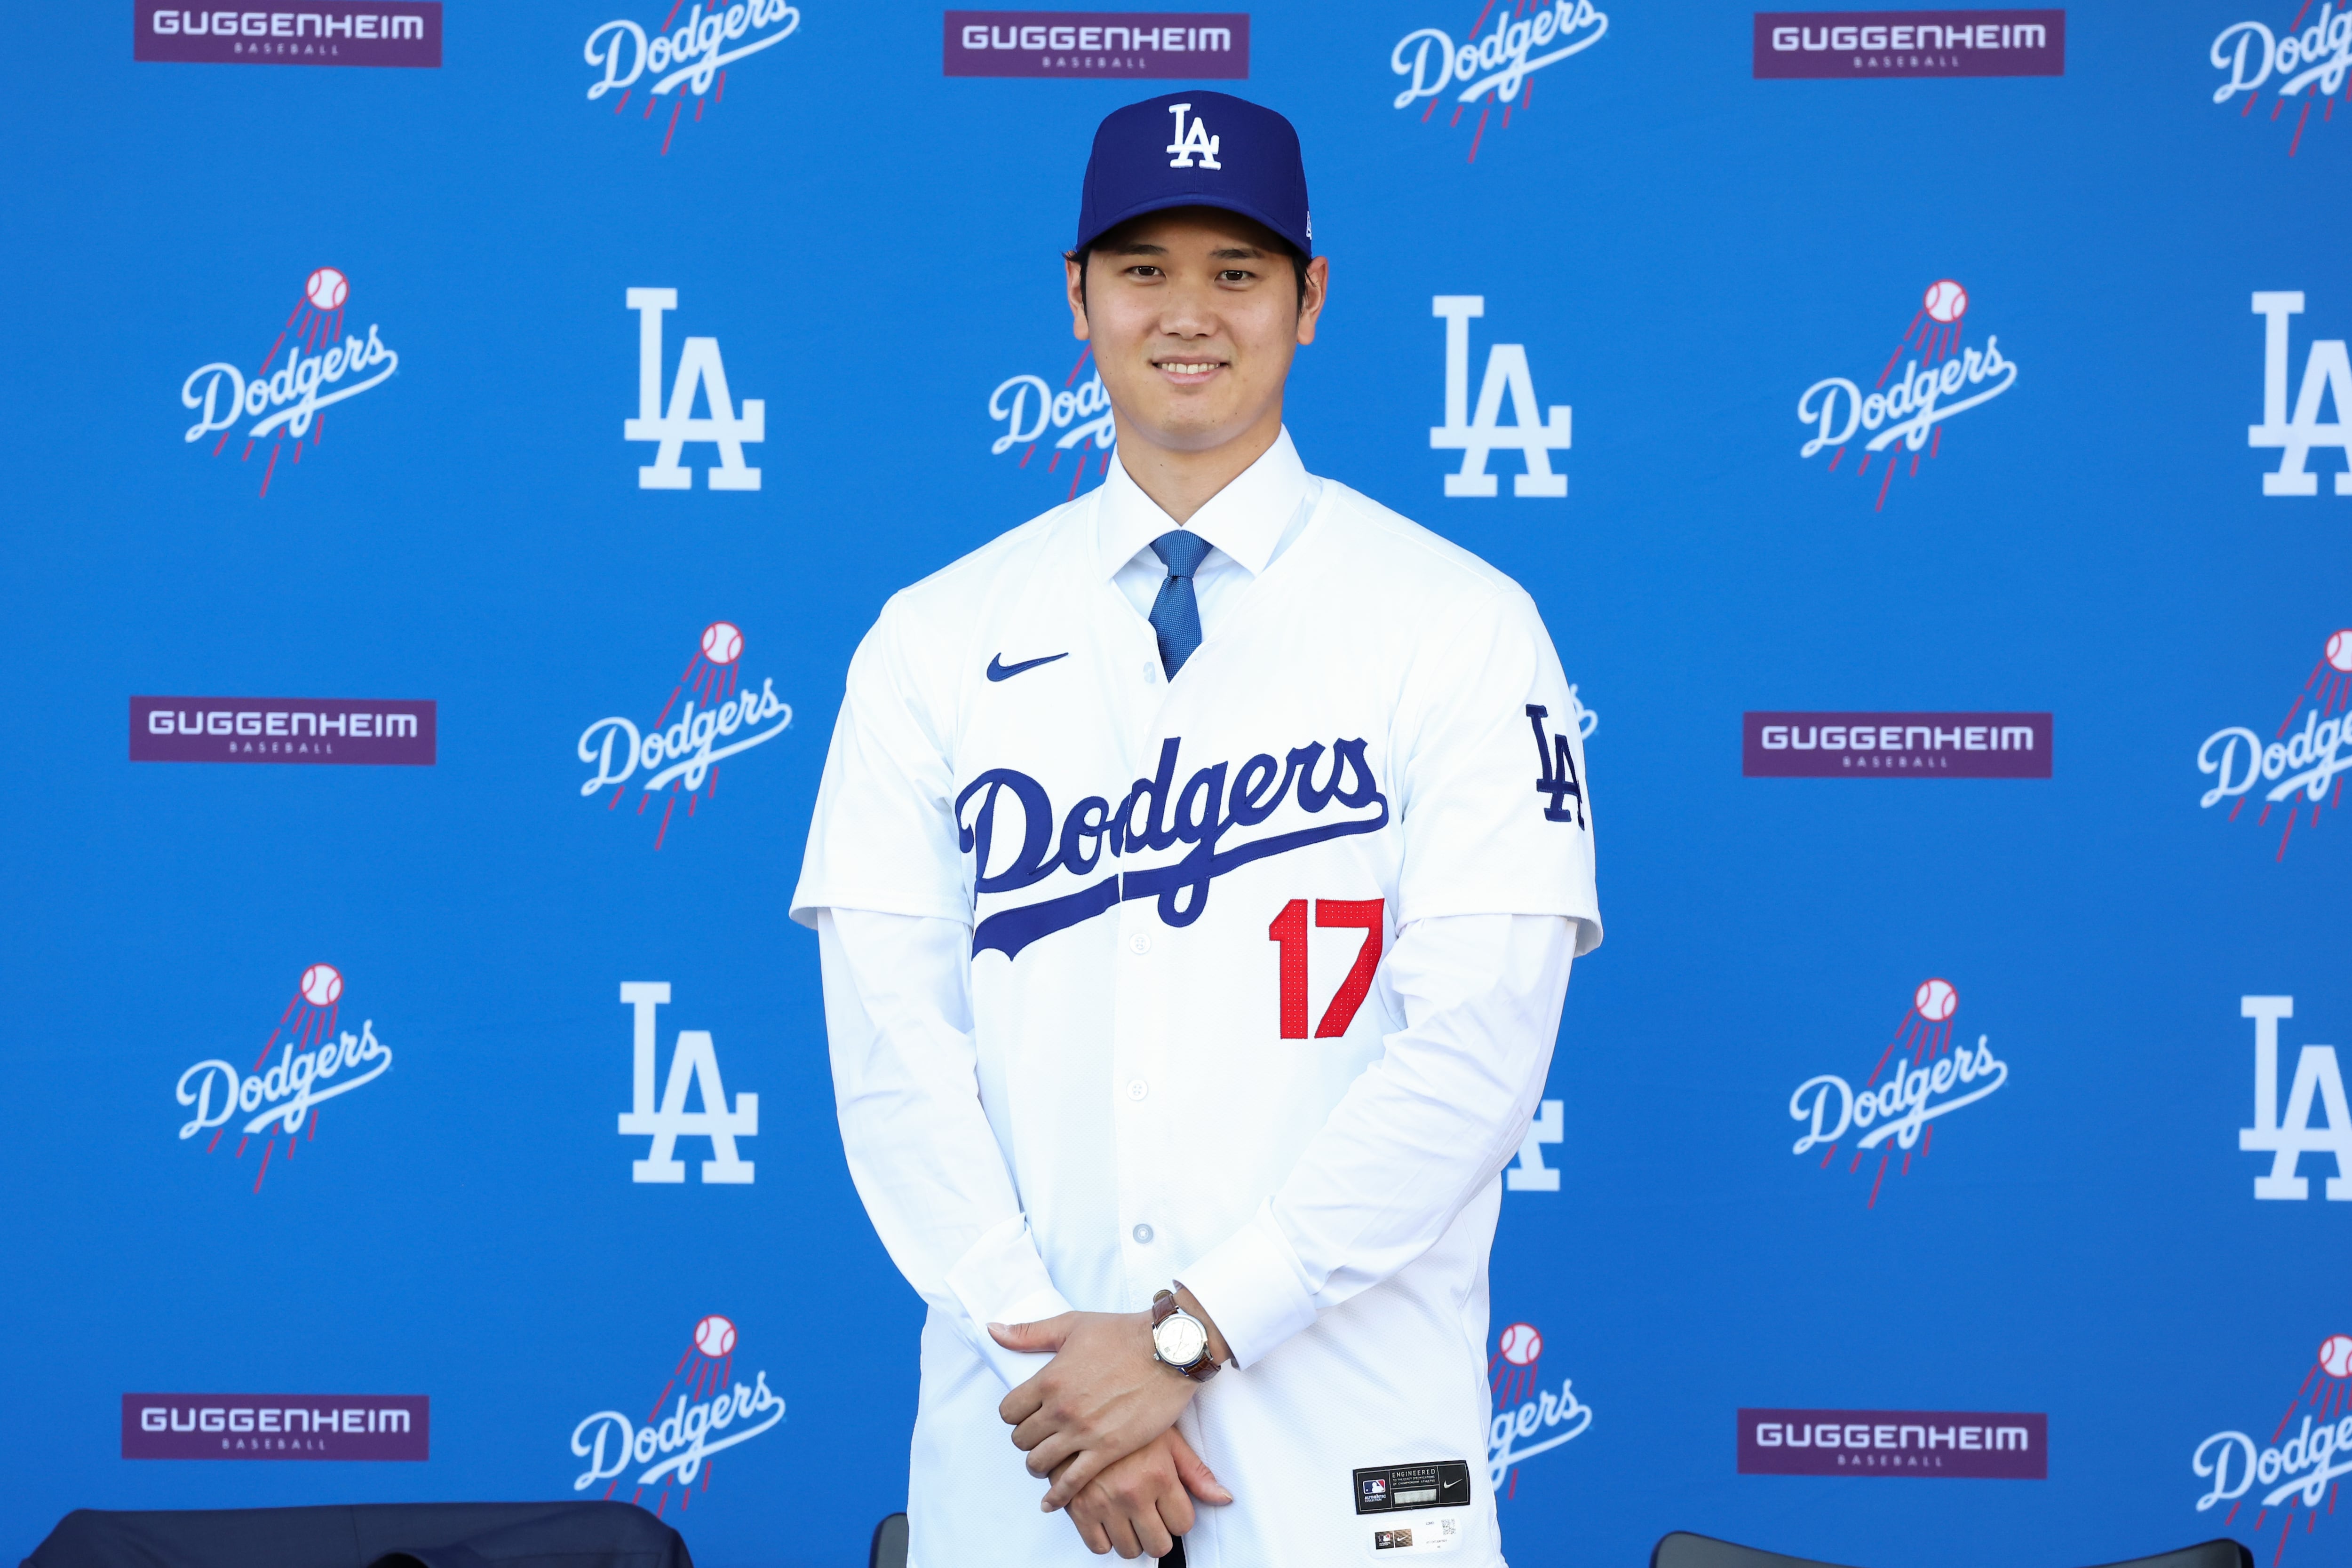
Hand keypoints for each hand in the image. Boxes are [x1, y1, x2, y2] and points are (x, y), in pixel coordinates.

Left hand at [992, 1307, 1202, 1508]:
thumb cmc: (1122, 1334)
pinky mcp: (1107, 1450)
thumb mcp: (1071, 1325)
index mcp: (1048, 1379)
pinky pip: (1071, 1482)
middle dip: (1026, 1439)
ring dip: (1039, 1465)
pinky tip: (1051, 1502)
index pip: (1008, 1411)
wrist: (1169, 1351)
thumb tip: (993, 1330)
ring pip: (1039, 1463)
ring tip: (1046, 1463)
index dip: (1014, 1415)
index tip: (1024, 1415)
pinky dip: (1057, 1496)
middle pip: (1021, 1439)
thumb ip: (1029, 1333)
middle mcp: (1061, 1409)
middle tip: (1038, 1437)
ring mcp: (1083, 1432)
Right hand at [1062, 1427, 1232, 1557]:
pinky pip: (1098, 1547)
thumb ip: (1196, 1473)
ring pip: (1129, 1550)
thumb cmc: (1128, 1420)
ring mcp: (1104, 1503)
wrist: (1082, 1409)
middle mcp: (1132, 1493)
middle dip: (1158, 1532)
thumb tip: (1224, 1499)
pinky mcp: (1078, 1509)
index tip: (1169, 1506)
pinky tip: (1107, 1518)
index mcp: (1159, 1475)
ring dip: (1132, 1537)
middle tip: (1150, 1514)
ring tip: (1128, 1514)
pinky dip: (1104, 1538)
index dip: (1178, 1516)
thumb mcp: (1168, 1440)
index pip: (1182, 1524)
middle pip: (1158, 1545)